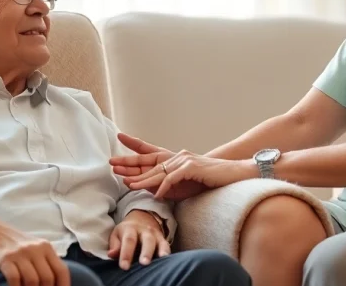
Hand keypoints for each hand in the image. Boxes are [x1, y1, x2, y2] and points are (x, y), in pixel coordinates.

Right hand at [0, 216, 69, 285]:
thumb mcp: (33, 248)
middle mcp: (35, 249)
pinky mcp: (5, 258)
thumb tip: (53, 283)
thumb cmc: (12, 243)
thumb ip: (44, 262)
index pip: (62, 271)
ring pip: (33, 281)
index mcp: (45, 247)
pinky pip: (15, 279)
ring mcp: (20, 253)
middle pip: (48, 278)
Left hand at [108, 210, 170, 269]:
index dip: (126, 253)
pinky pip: (166, 245)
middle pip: (146, 240)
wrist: (142, 218)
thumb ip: (115, 245)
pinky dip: (167, 252)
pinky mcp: (163, 239)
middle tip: (144, 263)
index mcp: (130, 229)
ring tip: (160, 260)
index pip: (128, 241)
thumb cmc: (126, 231)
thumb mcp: (117, 234)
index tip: (124, 266)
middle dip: (146, 252)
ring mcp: (155, 235)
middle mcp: (144, 231)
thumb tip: (111, 254)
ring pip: (159, 242)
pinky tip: (166, 260)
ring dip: (160, 252)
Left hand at [124, 150, 255, 199]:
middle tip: (112, 166)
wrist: (233, 175)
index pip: (149, 155)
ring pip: (159, 171)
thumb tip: (153, 192)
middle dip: (130, 164)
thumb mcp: (185, 185)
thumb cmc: (209, 181)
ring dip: (144, 179)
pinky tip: (157, 195)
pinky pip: (174, 178)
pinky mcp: (192, 166)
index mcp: (174, 159)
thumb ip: (169, 186)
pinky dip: (164, 186)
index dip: (133, 152)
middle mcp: (177, 156)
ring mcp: (184, 159)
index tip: (117, 150)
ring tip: (130, 186)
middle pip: (149, 162)